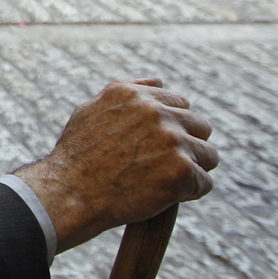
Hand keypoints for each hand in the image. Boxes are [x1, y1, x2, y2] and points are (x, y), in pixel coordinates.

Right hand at [15, 79, 216, 253]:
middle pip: (200, 125)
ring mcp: (171, 141)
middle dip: (188, 144)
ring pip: (208, 154)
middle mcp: (155, 112)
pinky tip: (167, 196)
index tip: (159, 143)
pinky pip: (203, 183)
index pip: (179, 102)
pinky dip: (189, 193)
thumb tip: (158, 82)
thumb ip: (126, 92)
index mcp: (133, 95)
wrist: (70, 194)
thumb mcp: (91, 111)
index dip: (171, 125)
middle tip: (166, 164)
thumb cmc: (76, 157)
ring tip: (168, 181)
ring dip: (193, 168)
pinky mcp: (181, 171)